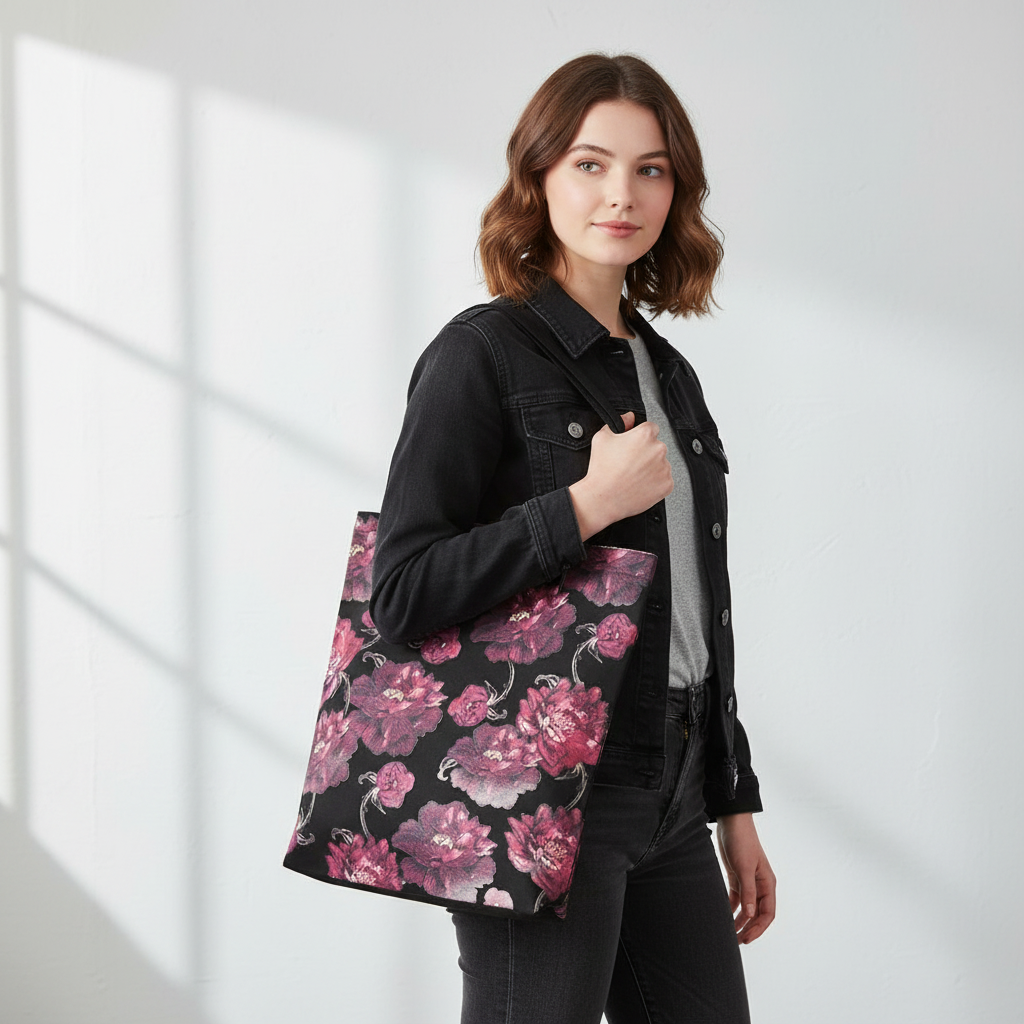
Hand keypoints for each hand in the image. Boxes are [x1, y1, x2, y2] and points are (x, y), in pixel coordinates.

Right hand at [568, 411, 672, 539]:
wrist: (603, 498)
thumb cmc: (602, 470)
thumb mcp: (602, 437)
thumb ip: (619, 422)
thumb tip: (629, 417)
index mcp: (645, 435)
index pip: (651, 428)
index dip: (641, 436)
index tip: (634, 445)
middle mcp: (658, 449)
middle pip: (656, 446)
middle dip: (646, 452)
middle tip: (630, 463)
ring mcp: (664, 468)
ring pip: (661, 463)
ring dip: (651, 467)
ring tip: (633, 475)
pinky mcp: (667, 485)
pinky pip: (664, 480)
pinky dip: (655, 482)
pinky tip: (639, 484)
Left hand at [715, 813, 775, 943]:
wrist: (731, 823)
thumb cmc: (742, 842)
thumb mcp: (744, 868)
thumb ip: (748, 892)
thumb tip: (751, 915)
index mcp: (767, 884)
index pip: (768, 914)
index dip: (758, 928)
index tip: (747, 938)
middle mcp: (760, 885)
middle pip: (757, 914)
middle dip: (749, 928)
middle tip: (737, 941)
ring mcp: (748, 882)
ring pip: (746, 908)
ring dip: (740, 921)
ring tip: (730, 934)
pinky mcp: (736, 877)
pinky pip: (736, 899)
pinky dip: (732, 909)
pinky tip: (724, 917)